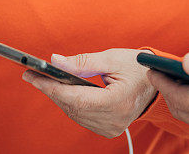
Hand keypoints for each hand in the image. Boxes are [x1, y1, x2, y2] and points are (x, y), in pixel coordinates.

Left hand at [22, 48, 156, 138]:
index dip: (52, 87)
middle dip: (51, 89)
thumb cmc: (137, 68)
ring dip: (59, 96)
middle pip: (72, 106)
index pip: (76, 98)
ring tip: (45, 80)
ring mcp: (111, 127)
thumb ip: (83, 62)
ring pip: (74, 113)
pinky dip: (70, 104)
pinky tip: (63, 91)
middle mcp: (114, 119)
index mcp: (118, 101)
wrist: (155, 84)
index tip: (33, 76)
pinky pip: (81, 117)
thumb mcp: (112, 58)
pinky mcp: (108, 129)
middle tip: (33, 75)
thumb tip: (56, 62)